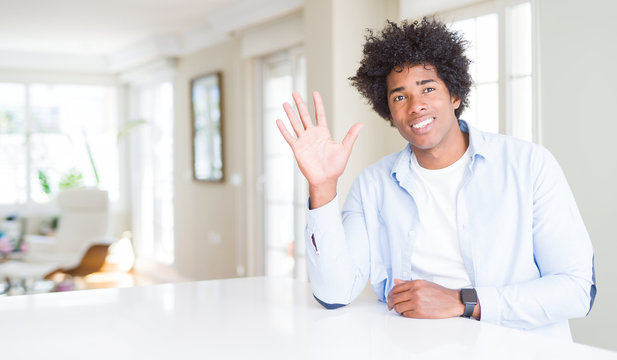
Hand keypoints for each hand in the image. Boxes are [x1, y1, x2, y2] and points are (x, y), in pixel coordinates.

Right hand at [276, 91, 362, 207]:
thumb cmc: (336, 167)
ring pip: (295, 123)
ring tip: (284, 103)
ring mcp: (304, 141)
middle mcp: (312, 135)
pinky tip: (278, 120)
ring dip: (290, 114)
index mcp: (323, 133)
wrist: (325, 179)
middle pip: (304, 115)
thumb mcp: (345, 149)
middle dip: (300, 104)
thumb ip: (351, 135)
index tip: (315, 93)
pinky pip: (289, 137)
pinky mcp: (297, 148)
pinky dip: (283, 129)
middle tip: (295, 92)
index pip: (320, 114)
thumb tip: (361, 124)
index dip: (318, 103)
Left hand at [387, 279, 464, 318]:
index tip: (389, 297)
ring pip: (398, 307)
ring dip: (396, 309)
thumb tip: (395, 281)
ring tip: (399, 310)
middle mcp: (415, 292)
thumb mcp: (424, 283)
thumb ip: (408, 282)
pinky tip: (406, 312)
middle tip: (390, 306)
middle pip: (395, 298)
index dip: (390, 294)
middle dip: (390, 303)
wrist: (453, 301)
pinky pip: (405, 314)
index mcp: (415, 283)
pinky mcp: (419, 313)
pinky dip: (404, 314)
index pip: (396, 288)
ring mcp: (417, 303)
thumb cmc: (439, 292)